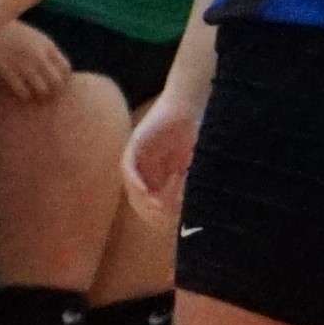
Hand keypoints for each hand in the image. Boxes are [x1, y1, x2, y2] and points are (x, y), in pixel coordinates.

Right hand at [0, 18, 69, 103]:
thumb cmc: (19, 35)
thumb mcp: (39, 39)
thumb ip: (51, 54)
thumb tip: (63, 75)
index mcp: (48, 46)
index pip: (66, 69)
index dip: (64, 79)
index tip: (57, 82)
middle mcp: (38, 56)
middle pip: (56, 82)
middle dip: (54, 89)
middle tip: (47, 92)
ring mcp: (24, 64)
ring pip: (41, 90)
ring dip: (39, 94)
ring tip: (34, 93)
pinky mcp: (8, 72)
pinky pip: (23, 92)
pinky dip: (25, 95)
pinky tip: (22, 91)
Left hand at [122, 87, 201, 222]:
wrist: (190, 105)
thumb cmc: (196, 133)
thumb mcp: (193, 166)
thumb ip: (187, 186)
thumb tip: (187, 211)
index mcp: (157, 175)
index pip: (150, 204)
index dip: (161, 215)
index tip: (175, 219)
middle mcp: (144, 168)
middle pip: (138, 199)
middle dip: (151, 210)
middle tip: (166, 214)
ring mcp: (138, 156)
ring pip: (132, 185)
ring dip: (143, 199)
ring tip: (158, 205)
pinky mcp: (134, 144)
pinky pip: (127, 167)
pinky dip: (135, 180)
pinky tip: (145, 190)